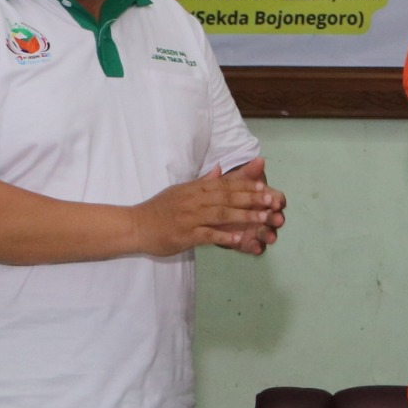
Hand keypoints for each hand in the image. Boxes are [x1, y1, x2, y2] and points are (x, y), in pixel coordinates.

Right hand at [131, 159, 286, 256]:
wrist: (135, 226)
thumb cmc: (159, 209)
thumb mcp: (180, 190)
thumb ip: (202, 181)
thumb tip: (219, 169)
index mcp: (194, 189)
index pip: (224, 184)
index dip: (245, 185)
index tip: (264, 186)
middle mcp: (193, 200)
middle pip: (227, 197)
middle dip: (252, 199)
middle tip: (272, 201)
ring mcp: (189, 217)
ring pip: (221, 214)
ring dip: (244, 216)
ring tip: (263, 219)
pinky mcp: (185, 235)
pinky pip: (207, 235)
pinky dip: (224, 236)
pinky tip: (239, 239)